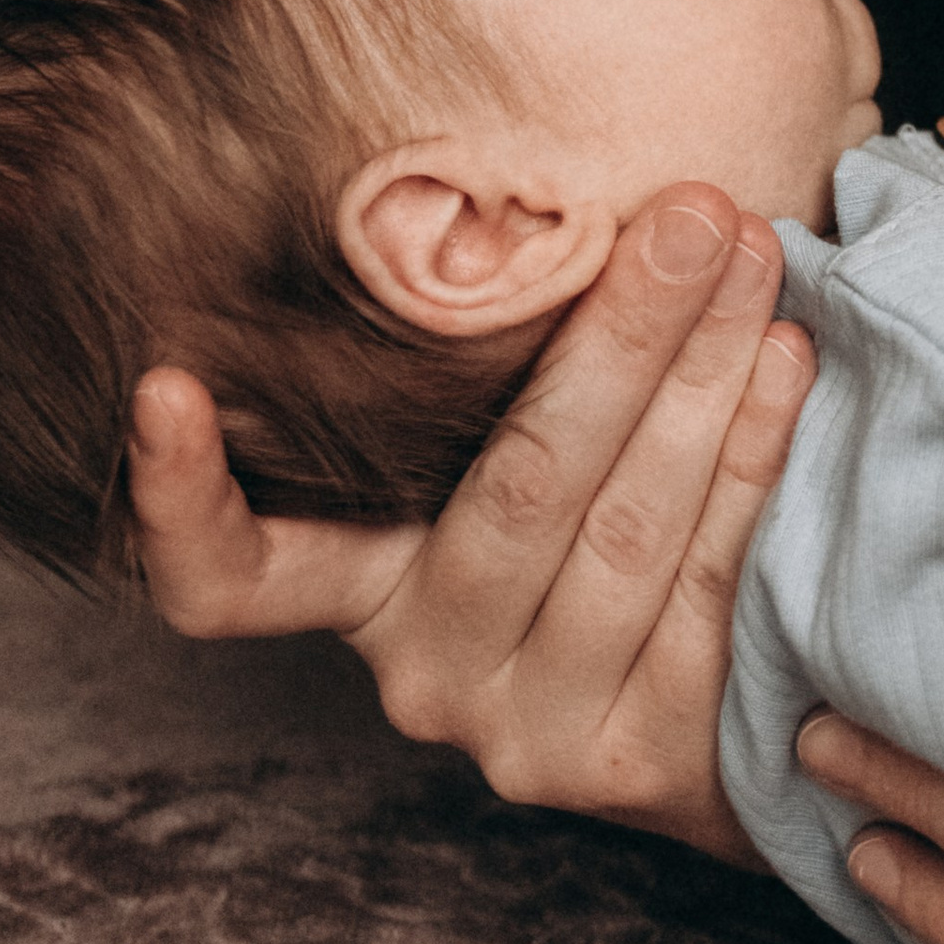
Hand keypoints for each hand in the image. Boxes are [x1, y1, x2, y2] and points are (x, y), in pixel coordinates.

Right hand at [127, 183, 813, 863]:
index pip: (229, 579)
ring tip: (750, 255)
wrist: (749, 709)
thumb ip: (520, 353)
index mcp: (367, 584)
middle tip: (686, 207)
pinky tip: (784, 362)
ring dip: (702, 375)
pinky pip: (705, 581)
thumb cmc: (624, 504)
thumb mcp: (543, 437)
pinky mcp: (633, 766)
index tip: (160, 384)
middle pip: (514, 490)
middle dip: (616, 332)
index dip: (182, 498)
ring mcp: (525, 729)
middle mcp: (424, 669)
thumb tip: (582, 178)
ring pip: (620, 529)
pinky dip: (752, 456)